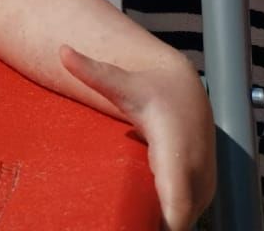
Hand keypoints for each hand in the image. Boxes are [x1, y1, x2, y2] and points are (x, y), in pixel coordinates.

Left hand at [60, 46, 215, 229]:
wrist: (186, 93)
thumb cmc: (150, 89)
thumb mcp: (122, 82)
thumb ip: (93, 72)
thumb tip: (61, 51)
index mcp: (176, 153)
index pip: (176, 204)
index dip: (164, 224)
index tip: (139, 229)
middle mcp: (195, 177)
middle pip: (176, 223)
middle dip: (149, 227)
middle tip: (114, 228)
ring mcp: (202, 189)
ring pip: (180, 223)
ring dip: (154, 225)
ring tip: (121, 226)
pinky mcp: (201, 196)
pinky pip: (181, 219)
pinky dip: (162, 222)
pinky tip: (135, 222)